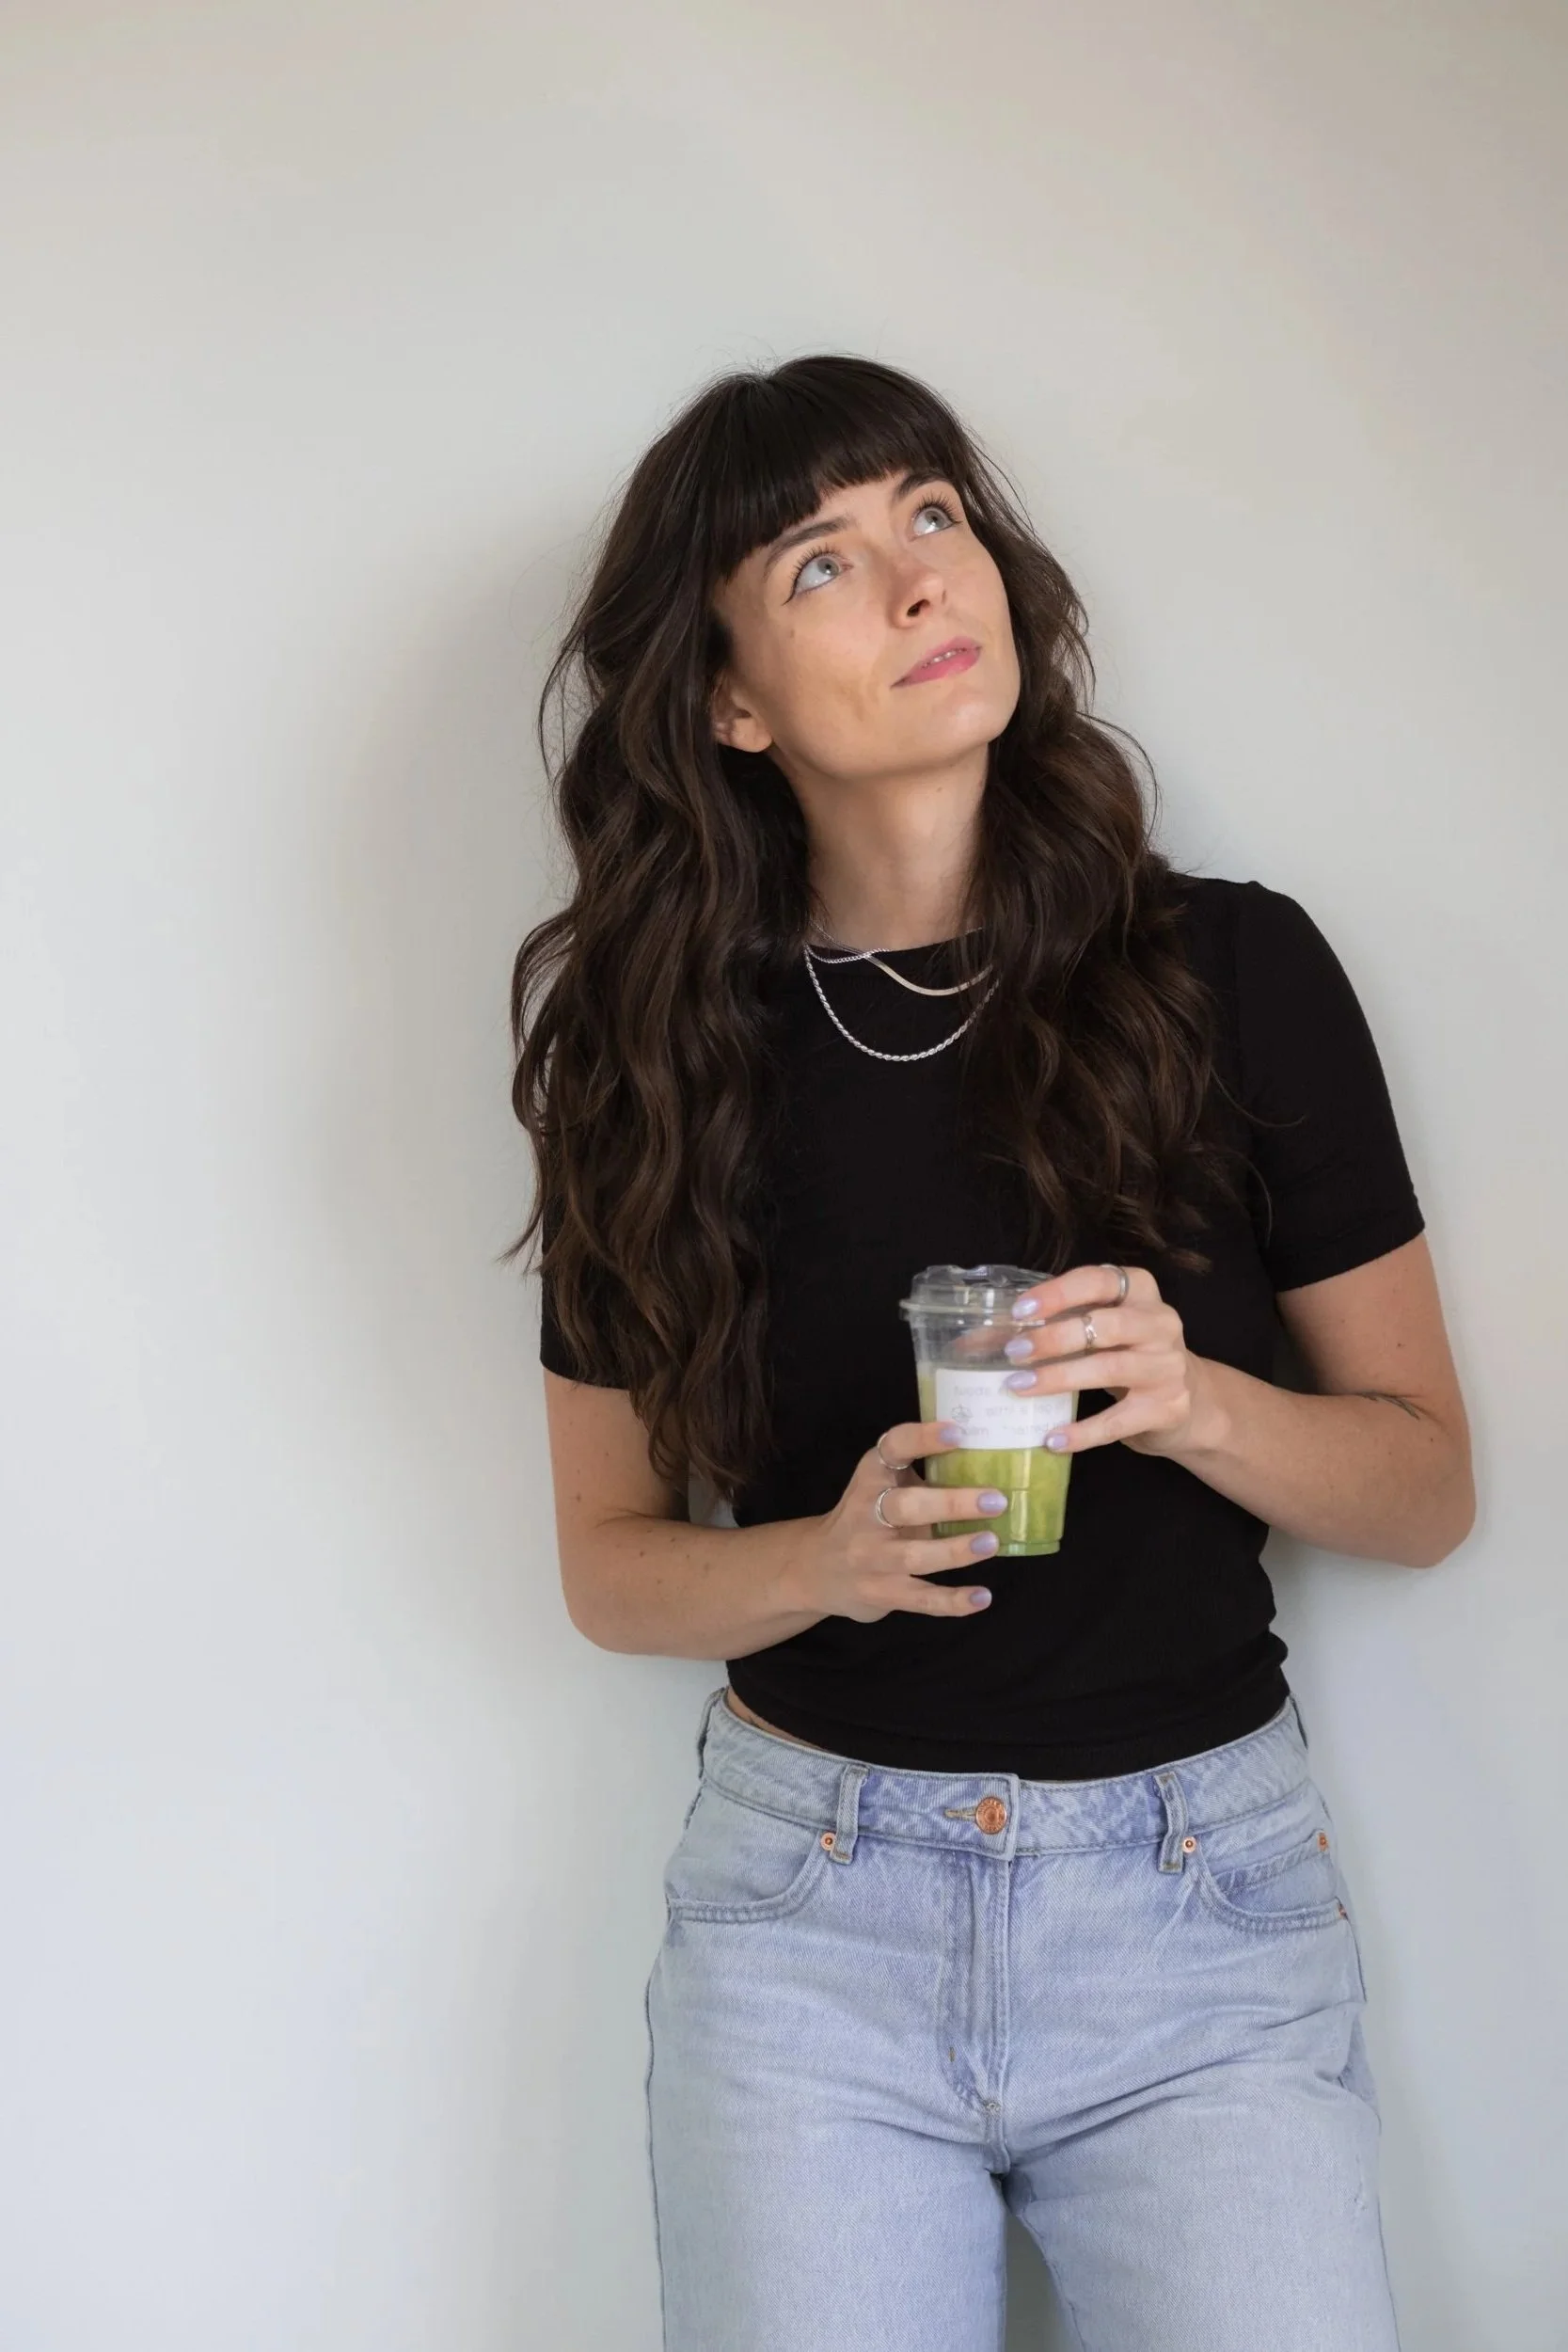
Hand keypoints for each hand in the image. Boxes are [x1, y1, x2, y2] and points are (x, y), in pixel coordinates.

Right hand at [788, 1421, 1009, 1622]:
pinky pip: (920, 1598)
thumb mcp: (883, 1487)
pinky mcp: (882, 1593)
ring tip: (991, 1542)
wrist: (815, 1568)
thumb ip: (923, 1475)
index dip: (923, 1439)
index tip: (957, 1433)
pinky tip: (982, 1597)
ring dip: (955, 1550)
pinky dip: (952, 1601)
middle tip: (995, 1500)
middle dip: (951, 1503)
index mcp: (871, 1478)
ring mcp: (872, 1558)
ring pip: (913, 1555)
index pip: (893, 1449)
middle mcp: (866, 1514)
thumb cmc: (867, 1517)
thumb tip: (992, 1460)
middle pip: (905, 1506)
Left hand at [996, 1263, 1216, 1457]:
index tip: (1020, 1312)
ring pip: (1108, 1369)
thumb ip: (1049, 1327)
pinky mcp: (1168, 1408)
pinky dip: (1082, 1432)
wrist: (1188, 1401)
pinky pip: (1118, 1420)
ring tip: (1018, 1388)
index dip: (1057, 1294)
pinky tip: (1051, 1439)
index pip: (1098, 1280)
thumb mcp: (1097, 1332)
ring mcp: (1167, 1367)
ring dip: (1059, 1378)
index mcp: (1140, 1291)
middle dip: (1055, 1337)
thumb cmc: (1126, 1355)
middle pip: (1105, 1325)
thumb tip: (975, 1342)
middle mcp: (1160, 1323)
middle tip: (1013, 1353)